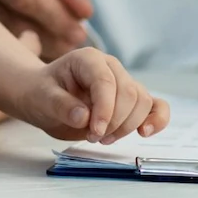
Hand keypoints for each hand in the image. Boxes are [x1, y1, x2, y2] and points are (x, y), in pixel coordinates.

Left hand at [6, 46, 167, 144]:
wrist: (44, 100)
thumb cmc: (41, 94)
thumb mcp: (40, 98)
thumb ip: (60, 105)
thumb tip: (83, 116)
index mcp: (88, 59)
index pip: (105, 81)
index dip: (104, 109)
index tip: (93, 132)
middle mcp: (110, 67)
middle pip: (129, 93)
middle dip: (114, 121)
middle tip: (92, 137)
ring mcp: (123, 82)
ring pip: (143, 102)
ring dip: (127, 126)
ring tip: (102, 138)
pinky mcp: (131, 101)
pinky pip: (156, 106)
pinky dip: (157, 120)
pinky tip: (145, 133)